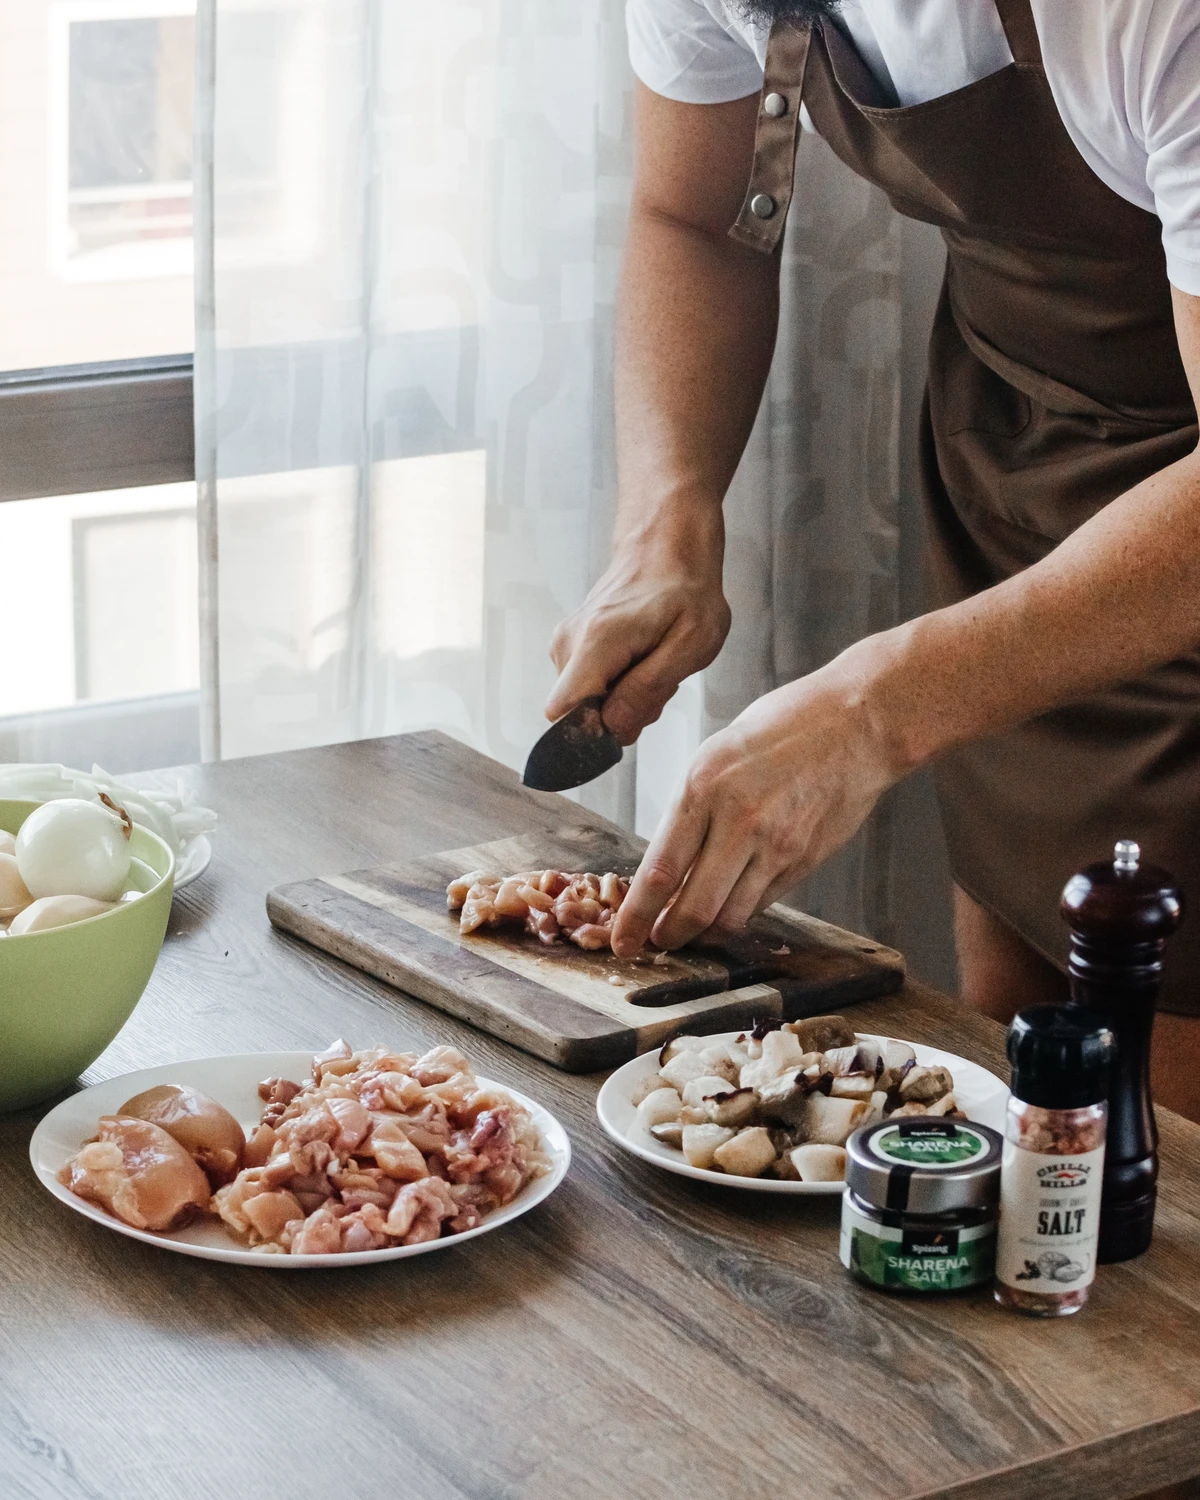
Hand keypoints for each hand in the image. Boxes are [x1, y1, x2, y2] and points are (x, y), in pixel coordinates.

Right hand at [546, 508, 730, 744]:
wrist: (668, 543)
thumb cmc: (687, 588)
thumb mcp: (692, 644)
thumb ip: (648, 692)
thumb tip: (613, 731)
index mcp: (596, 642)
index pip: (565, 714)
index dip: (597, 733)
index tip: (636, 715)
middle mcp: (568, 643)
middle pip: (581, 714)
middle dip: (622, 714)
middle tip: (660, 678)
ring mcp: (565, 643)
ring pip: (588, 702)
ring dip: (624, 698)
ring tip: (655, 662)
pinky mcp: (570, 645)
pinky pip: (590, 686)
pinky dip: (619, 683)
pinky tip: (643, 657)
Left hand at [610, 649, 905, 955]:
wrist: (857, 725)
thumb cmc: (784, 729)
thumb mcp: (717, 754)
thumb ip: (691, 808)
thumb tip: (667, 862)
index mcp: (703, 786)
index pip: (659, 871)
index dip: (636, 917)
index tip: (623, 940)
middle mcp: (738, 820)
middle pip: (693, 908)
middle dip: (668, 936)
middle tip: (657, 942)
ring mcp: (776, 845)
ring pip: (729, 917)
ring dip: (704, 932)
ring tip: (691, 928)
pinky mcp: (804, 860)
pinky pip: (762, 903)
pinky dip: (739, 912)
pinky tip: (729, 904)